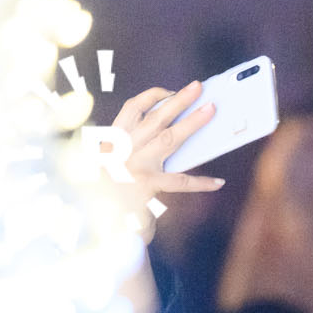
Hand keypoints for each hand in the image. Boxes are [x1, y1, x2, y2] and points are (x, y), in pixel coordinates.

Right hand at [105, 83, 225, 241]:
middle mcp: (122, 149)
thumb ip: (139, 152)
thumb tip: (174, 137)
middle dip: (179, 101)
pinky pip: (180, 181)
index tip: (170, 91)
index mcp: (113, 141)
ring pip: (169, 139)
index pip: (131, 109)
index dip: (152, 97)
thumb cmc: (111, 197)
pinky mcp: (146, 186)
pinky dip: (200, 182)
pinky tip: (217, 182)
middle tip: (198, 87)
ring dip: (192, 123)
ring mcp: (134, 166)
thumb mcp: (118, 168)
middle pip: (155, 118)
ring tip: (211, 111)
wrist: (95, 226)